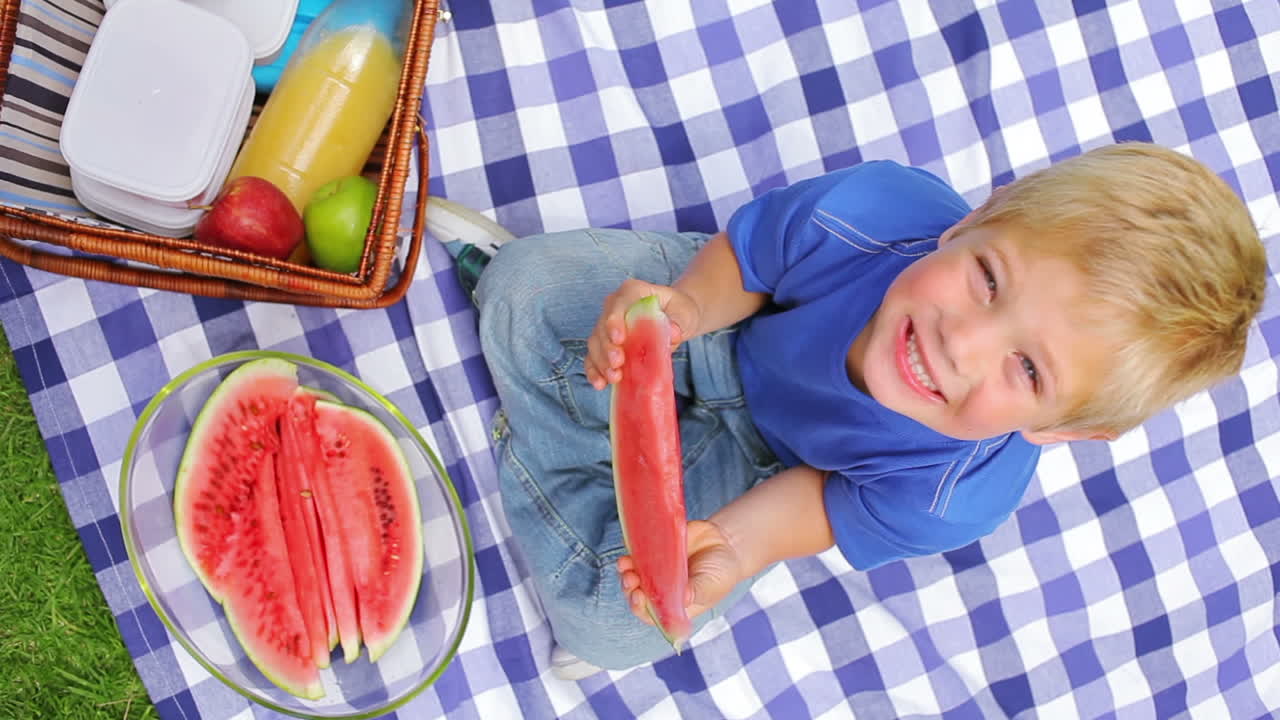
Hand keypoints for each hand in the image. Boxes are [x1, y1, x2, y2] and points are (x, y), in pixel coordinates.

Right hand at [585, 278, 702, 389]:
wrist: (675, 319)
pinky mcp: (605, 345)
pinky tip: (600, 384)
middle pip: (602, 326)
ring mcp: (607, 326)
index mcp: (632, 292)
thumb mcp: (684, 313)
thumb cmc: (679, 312)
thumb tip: (673, 332)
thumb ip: (678, 321)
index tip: (619, 338)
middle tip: (617, 364)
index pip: (619, 303)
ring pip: (596, 343)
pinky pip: (594, 357)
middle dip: (607, 347)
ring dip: (601, 362)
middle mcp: (614, 306)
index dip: (615, 321)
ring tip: (614, 378)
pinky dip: (595, 371)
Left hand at [617, 519, 742, 625]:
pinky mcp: (656, 551)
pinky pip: (639, 554)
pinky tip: (629, 551)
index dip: (640, 608)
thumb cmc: (721, 574)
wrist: (726, 544)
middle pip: (637, 595)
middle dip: (629, 589)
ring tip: (625, 564)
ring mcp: (657, 571)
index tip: (638, 596)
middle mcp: (662, 591)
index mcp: (674, 607)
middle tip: (630, 579)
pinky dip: (632, 553)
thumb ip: (696, 592)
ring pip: (634, 576)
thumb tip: (683, 598)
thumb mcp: (711, 585)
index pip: (651, 614)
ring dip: (625, 572)